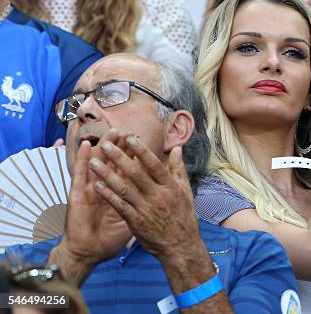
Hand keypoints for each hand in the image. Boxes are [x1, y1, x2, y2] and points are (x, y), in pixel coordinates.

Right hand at [54, 130, 131, 272]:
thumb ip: (144, 206)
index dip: (136, 159)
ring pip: (99, 164)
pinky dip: (83, 160)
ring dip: (105, 148)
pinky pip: (80, 175)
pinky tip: (88, 147)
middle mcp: (106, 189)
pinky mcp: (78, 195)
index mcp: (121, 195)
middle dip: (122, 148)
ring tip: (112, 133)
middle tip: (129, 131)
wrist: (88, 253)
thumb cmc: (109, 239)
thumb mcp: (132, 222)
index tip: (144, 144)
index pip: (130, 173)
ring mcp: (91, 190)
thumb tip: (160, 197)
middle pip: (115, 165)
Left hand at [89, 135, 202, 260]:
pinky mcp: (136, 223)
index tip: (130, 137)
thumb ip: (179, 169)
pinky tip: (97, 185)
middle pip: (136, 174)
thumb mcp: (186, 192)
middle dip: (120, 158)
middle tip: (106, 144)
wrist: (181, 247)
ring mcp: (146, 210)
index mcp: (171, 187)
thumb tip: (176, 149)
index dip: (142, 150)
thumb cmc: (184, 217)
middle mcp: (158, 197)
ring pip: (124, 189)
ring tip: (94, 163)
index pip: (154, 165)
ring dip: (107, 175)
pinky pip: (119, 206)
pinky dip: (108, 195)